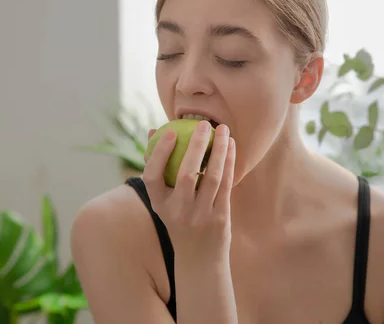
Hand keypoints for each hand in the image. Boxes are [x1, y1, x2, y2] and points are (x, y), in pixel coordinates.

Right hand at [142, 120, 235, 258]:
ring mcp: (200, 216)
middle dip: (196, 146)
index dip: (159, 154)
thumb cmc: (178, 218)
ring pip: (211, 177)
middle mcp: (177, 211)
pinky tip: (231, 146)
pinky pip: (225, 185)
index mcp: (159, 205)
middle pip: (185, 174)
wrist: (199, 259)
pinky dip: (229, 163)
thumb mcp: (163, 200)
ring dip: (219, 151)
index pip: (151, 177)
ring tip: (223, 129)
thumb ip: (157, 168)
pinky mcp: (219, 218)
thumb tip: (153, 131)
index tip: (171, 133)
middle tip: (204, 124)